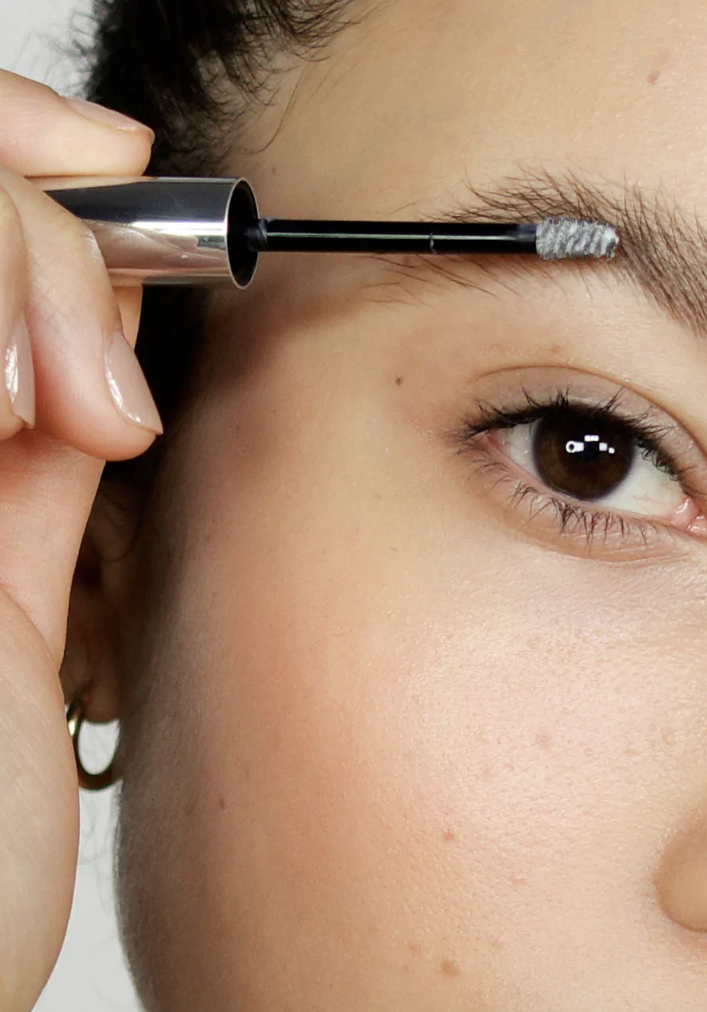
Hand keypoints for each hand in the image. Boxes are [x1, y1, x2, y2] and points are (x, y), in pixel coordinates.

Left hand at [0, 70, 158, 1011]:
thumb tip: (21, 289)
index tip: (70, 184)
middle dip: (30, 243)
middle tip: (84, 352)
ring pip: (17, 315)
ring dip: (81, 308)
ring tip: (110, 410)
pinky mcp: (1, 560)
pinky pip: (61, 424)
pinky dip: (104, 386)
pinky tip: (122, 411)